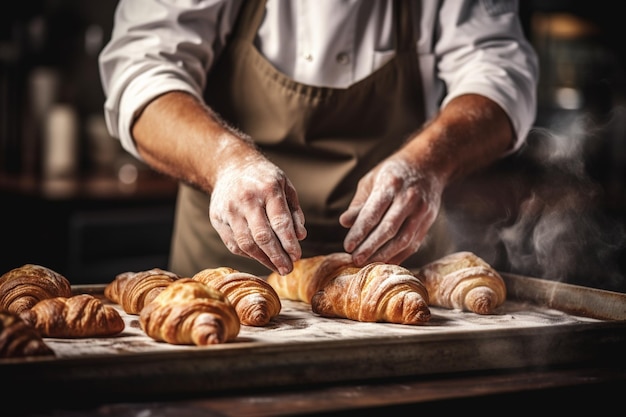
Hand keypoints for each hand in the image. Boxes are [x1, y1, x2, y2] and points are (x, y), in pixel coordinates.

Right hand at [209, 156, 306, 274]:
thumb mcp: (285, 186)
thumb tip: (300, 237)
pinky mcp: (217, 218)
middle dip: (277, 257)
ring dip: (263, 260)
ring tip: (277, 267)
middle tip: (288, 269)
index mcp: (268, 189)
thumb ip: (293, 212)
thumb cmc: (263, 178)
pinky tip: (261, 258)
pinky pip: (233, 243)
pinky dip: (248, 254)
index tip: (297, 256)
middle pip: (262, 236)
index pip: (280, 222)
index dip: (289, 243)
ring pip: (246, 243)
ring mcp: (229, 209)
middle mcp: (247, 199)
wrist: (230, 165)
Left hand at [340, 157, 442, 265]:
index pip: (372, 213)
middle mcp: (408, 198)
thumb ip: (359, 203)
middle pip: (388, 229)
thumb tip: (344, 223)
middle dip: (370, 247)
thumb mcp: (372, 180)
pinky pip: (413, 244)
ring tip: (368, 264)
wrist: (427, 166)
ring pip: (403, 240)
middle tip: (355, 260)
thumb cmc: (392, 174)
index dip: (359, 232)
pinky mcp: (428, 221)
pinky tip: (385, 262)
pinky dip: (399, 256)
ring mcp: (421, 210)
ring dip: (384, 255)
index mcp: (390, 184)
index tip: (347, 247)